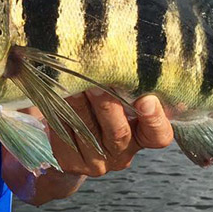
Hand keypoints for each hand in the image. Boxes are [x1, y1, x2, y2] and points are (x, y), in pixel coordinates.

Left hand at [2, 89, 173, 205]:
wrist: (66, 141)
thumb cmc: (98, 108)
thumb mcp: (117, 99)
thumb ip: (123, 84)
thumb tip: (121, 48)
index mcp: (142, 136)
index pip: (158, 136)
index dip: (155, 119)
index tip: (146, 99)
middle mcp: (122, 153)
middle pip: (118, 133)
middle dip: (106, 105)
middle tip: (96, 82)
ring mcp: (96, 162)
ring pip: (87, 133)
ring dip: (77, 105)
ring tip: (70, 82)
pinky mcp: (70, 162)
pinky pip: (63, 136)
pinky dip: (58, 113)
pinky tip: (54, 95)